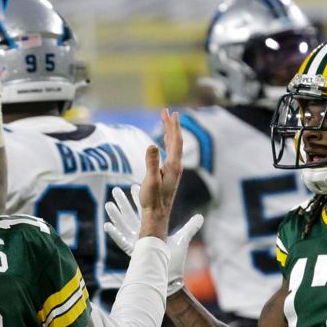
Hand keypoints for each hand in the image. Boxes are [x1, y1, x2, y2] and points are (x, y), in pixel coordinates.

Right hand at [103, 184, 202, 294]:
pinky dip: (114, 234)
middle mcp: (141, 235)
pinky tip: (106, 226)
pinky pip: (121, 241)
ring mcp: (136, 243)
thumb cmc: (174, 261)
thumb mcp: (183, 239)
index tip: (133, 186)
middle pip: (130, 215)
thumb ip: (190, 227)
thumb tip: (201, 216)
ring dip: (116, 215)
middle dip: (123, 203)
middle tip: (115, 191)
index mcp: (151, 230)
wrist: (170, 278)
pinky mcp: (134, 252)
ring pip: (124, 225)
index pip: (142, 211)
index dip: (137, 199)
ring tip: (108, 204)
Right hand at [137, 109, 184, 238]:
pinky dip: (167, 143)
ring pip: (172, 147)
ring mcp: (173, 170)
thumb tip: (152, 145)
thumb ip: (151, 163)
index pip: (175, 141)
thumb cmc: (153, 200)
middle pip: (175, 141)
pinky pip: (169, 153)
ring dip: (169, 133)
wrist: (156, 215)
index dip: (173, 126)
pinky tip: (164, 142)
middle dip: (171, 126)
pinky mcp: (168, 174)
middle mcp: (176, 166)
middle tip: (167, 112)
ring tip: (166, 122)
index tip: (171, 113)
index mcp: (173, 166)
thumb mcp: (150, 181)